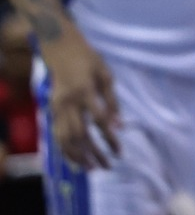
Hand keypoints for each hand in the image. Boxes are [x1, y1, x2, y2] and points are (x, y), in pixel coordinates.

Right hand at [41, 28, 120, 170]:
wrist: (61, 50)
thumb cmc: (89, 60)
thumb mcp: (106, 75)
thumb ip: (112, 100)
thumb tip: (119, 125)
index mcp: (85, 92)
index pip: (100, 122)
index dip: (110, 138)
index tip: (119, 151)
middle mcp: (69, 103)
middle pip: (81, 135)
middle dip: (94, 153)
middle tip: (108, 166)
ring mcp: (57, 108)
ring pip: (65, 139)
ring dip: (78, 156)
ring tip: (92, 168)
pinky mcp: (51, 110)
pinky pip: (56, 135)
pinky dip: (65, 150)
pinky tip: (75, 159)